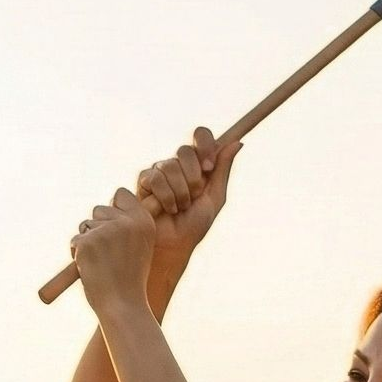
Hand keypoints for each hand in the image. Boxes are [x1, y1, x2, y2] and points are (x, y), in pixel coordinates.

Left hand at [70, 189, 161, 313]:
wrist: (122, 306)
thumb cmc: (129, 280)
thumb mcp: (139, 247)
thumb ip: (127, 225)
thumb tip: (105, 208)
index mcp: (144, 220)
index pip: (121, 194)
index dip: (113, 210)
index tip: (116, 232)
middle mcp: (127, 221)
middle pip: (99, 209)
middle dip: (98, 229)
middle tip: (108, 256)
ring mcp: (107, 230)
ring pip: (85, 224)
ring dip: (87, 242)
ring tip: (101, 264)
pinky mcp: (88, 241)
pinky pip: (75, 240)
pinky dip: (77, 255)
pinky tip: (91, 269)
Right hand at [137, 126, 240, 268]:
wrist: (174, 245)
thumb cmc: (194, 225)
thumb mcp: (215, 197)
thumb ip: (223, 169)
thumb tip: (238, 143)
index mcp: (197, 164)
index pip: (200, 136)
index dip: (205, 145)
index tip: (209, 167)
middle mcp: (178, 164)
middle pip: (185, 151)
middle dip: (193, 176)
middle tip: (194, 196)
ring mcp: (159, 171)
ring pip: (170, 165)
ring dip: (180, 192)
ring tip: (180, 208)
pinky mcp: (144, 182)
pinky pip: (155, 178)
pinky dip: (166, 196)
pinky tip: (168, 209)